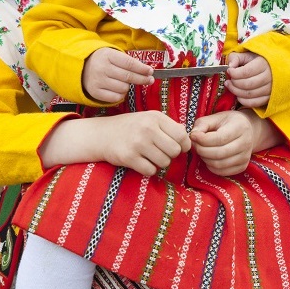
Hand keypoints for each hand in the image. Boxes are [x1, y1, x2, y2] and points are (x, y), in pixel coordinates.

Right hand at [40, 110, 188, 176]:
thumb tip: (188, 138)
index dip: (183, 145)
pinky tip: (140, 161)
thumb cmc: (129, 127)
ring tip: (148, 156)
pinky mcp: (129, 157)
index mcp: (155, 117)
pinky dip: (148, 169)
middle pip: (175, 151)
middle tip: (159, 152)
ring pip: (164, 162)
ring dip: (158, 163)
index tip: (177, 147)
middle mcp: (147, 128)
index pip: (182, 135)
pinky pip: (151, 170)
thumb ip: (169, 126)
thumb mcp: (148, 119)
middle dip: (170, 155)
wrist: (101, 134)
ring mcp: (137, 143)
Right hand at [81, 48, 152, 103]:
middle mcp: (102, 68)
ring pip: (123, 88)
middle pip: (128, 76)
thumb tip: (147, 72)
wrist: (81, 68)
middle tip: (150, 80)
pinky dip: (120, 95)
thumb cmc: (103, 61)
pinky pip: (116, 98)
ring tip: (124, 83)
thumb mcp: (112, 55)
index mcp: (107, 56)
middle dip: (142, 79)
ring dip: (128, 87)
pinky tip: (118, 89)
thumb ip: (128, 62)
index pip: (129, 63)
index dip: (142, 68)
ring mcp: (98, 81)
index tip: (150, 71)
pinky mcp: (95, 92)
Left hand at [190, 110, 265, 176]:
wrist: (247, 131)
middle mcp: (246, 143)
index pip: (219, 138)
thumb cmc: (227, 123)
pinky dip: (211, 167)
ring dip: (205, 159)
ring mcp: (245, 157)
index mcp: (240, 127)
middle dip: (201, 150)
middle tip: (195, 145)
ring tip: (201, 150)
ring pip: (219, 164)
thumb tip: (193, 136)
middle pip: (219, 153)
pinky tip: (208, 158)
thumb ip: (202, 124)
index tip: (193, 136)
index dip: (202, 139)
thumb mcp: (215, 118)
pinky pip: (222, 172)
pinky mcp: (242, 167)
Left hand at [225, 52, 271, 108]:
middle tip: (228, 81)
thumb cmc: (257, 61)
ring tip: (231, 86)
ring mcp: (270, 89)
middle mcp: (269, 77)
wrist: (273, 68)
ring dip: (236, 92)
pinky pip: (254, 103)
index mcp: (263, 64)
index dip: (234, 73)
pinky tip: (238, 95)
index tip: (229, 71)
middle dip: (234, 83)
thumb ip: (236, 58)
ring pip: (249, 94)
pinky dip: (243, 101)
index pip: (246, 72)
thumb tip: (230, 66)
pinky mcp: (269, 98)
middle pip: (247, 84)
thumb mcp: (247, 55)